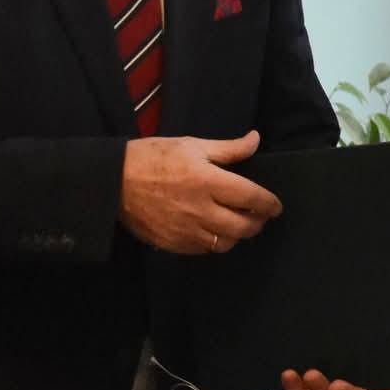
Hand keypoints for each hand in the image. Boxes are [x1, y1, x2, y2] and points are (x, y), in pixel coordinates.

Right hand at [120, 129, 281, 253]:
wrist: (113, 182)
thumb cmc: (153, 157)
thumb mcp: (192, 145)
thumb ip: (228, 149)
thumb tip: (255, 139)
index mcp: (208, 182)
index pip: (251, 198)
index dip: (269, 204)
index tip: (276, 206)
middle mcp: (201, 210)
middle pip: (243, 227)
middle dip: (258, 222)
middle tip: (260, 216)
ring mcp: (187, 231)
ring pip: (226, 243)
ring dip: (238, 235)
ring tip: (239, 224)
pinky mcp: (173, 244)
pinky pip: (204, 249)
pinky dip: (216, 242)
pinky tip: (215, 231)